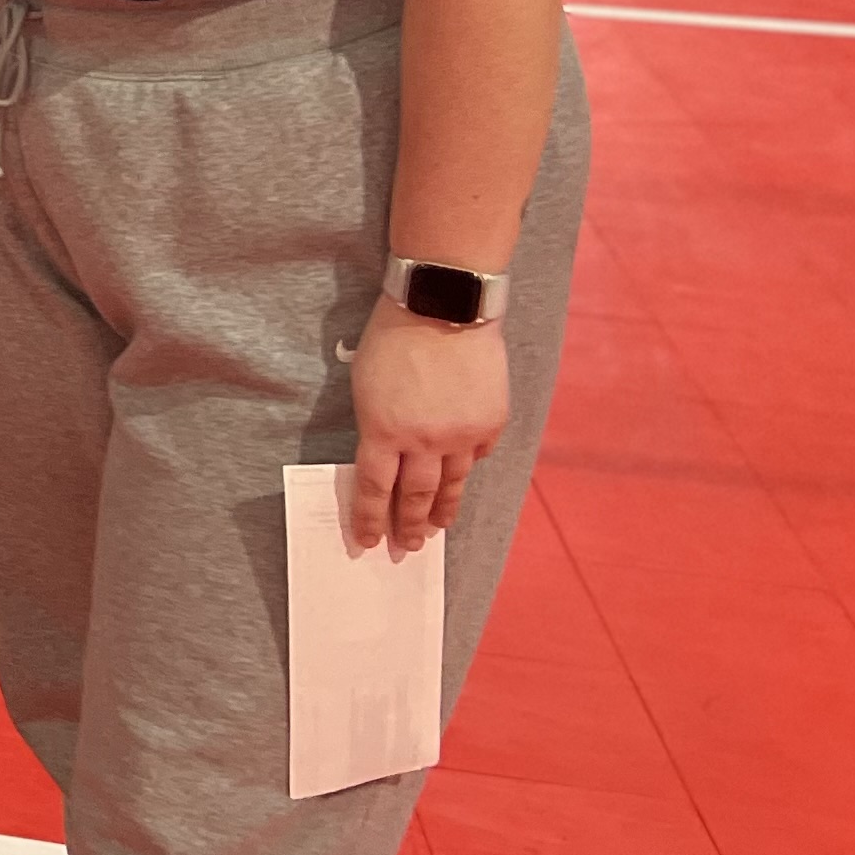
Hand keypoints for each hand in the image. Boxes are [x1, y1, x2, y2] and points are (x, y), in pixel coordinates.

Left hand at [348, 302, 508, 553]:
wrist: (443, 307)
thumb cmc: (392, 337)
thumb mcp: (365, 383)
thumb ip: (377, 425)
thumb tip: (387, 457)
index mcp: (382, 430)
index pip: (372, 488)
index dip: (369, 517)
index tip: (368, 541)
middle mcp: (422, 440)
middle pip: (414, 496)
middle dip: (408, 525)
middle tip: (407, 547)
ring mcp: (460, 434)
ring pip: (451, 485)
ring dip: (442, 510)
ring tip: (437, 528)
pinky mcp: (489, 422)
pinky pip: (478, 455)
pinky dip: (468, 467)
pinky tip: (463, 478)